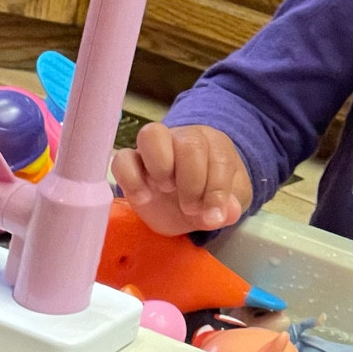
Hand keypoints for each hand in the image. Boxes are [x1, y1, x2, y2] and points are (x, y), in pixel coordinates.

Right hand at [113, 122, 249, 236]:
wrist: (187, 203)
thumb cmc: (209, 194)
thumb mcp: (228, 202)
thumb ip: (230, 205)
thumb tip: (227, 213)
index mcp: (213, 144)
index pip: (219, 156)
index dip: (217, 189)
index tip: (214, 216)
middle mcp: (183, 138)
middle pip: (189, 143)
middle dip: (193, 182)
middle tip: (191, 207)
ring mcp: (153, 148)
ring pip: (151, 135)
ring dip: (161, 166)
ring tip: (166, 190)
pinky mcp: (129, 163)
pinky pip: (122, 159)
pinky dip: (131, 179)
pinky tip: (144, 198)